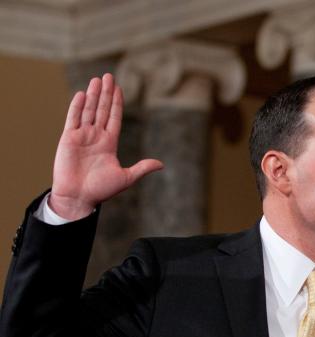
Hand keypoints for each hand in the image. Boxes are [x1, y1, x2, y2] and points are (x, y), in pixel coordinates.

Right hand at [51, 73, 162, 219]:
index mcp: (109, 143)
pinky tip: (83, 94)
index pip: (114, 118)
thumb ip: (141, 168)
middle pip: (102, 110)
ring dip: (94, 95)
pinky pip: (73, 119)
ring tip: (97, 79)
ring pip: (89, 110)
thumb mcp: (126, 178)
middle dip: (106, 93)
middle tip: (108, 76)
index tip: (119, 89)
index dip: (117, 103)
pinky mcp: (68, 138)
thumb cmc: (101, 190)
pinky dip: (77, 106)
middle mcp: (96, 136)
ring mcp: (82, 136)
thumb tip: (161, 164)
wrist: (78, 197)